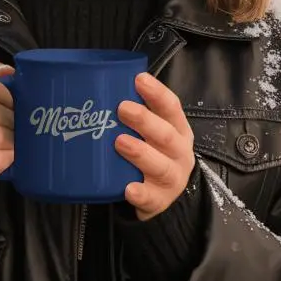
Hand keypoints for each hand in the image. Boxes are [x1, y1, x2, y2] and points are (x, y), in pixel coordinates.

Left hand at [115, 73, 195, 220]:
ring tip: (119, 142)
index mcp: (177, 129)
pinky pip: (151, 199)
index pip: (171, 107)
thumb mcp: (151, 130)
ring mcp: (172, 179)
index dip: (157, 93)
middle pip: (166, 135)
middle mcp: (179, 152)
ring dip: (140, 153)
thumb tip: (102, 84)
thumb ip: (135, 111)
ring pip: (160, 166)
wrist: (162, 193)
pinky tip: (127, 188)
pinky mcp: (159, 201)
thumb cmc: (152, 152)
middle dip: (145, 121)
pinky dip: (140, 193)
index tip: (139, 79)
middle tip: (122, 108)